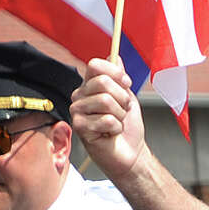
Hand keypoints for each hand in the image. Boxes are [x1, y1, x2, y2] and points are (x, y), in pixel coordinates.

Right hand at [70, 60, 145, 181]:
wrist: (130, 153)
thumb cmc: (127, 128)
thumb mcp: (127, 97)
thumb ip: (120, 78)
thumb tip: (115, 56)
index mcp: (89, 85)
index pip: (95, 65)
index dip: (115, 72)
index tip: (127, 83)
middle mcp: (80, 96)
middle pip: (102, 82)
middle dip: (122, 98)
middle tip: (123, 110)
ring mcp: (77, 111)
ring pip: (105, 101)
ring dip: (120, 114)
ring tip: (117, 123)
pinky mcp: (79, 127)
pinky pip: (106, 120)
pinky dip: (116, 128)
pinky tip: (111, 134)